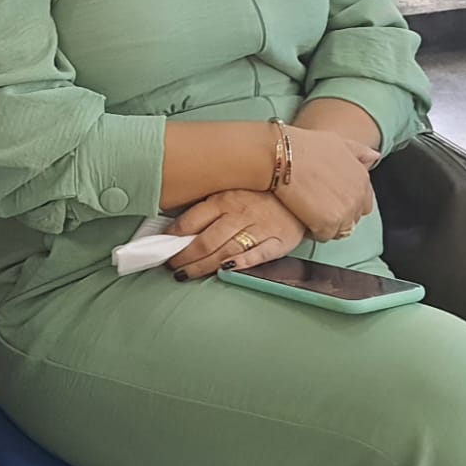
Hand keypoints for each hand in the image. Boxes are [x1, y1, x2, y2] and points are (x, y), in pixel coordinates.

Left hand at [167, 190, 306, 279]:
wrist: (302, 191)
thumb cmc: (260, 194)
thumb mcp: (231, 191)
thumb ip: (208, 207)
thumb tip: (178, 227)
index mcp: (225, 198)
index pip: (192, 220)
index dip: (173, 236)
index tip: (162, 247)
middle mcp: (240, 213)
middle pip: (205, 240)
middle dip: (184, 257)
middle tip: (171, 267)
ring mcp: (260, 228)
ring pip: (225, 250)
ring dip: (202, 265)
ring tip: (185, 275)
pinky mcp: (278, 241)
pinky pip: (258, 254)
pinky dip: (241, 263)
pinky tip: (225, 270)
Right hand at [274, 126, 378, 242]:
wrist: (281, 156)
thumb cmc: (304, 146)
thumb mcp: (337, 142)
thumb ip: (358, 151)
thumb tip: (374, 156)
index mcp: (362, 179)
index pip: (364, 204)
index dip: (346, 203)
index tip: (330, 201)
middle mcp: (358, 196)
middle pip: (352, 219)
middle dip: (337, 216)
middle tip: (317, 208)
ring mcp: (345, 211)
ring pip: (339, 230)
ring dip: (326, 226)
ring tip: (309, 215)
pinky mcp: (328, 223)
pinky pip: (323, 236)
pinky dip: (313, 232)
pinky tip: (302, 219)